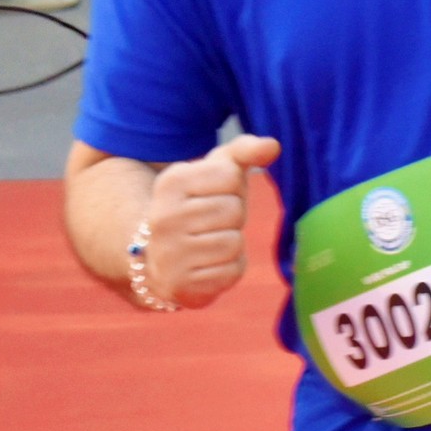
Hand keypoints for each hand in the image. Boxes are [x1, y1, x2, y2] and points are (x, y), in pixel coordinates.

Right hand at [142, 134, 278, 307]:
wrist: (158, 258)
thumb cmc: (199, 206)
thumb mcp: (215, 172)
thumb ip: (243, 151)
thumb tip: (272, 145)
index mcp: (171, 182)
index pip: (229, 174)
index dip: (232, 186)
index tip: (212, 195)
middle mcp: (163, 217)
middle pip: (233, 210)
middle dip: (232, 217)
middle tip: (210, 223)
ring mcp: (167, 253)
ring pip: (233, 242)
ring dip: (231, 244)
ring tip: (207, 243)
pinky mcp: (179, 285)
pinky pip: (231, 271)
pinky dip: (228, 269)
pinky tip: (206, 265)